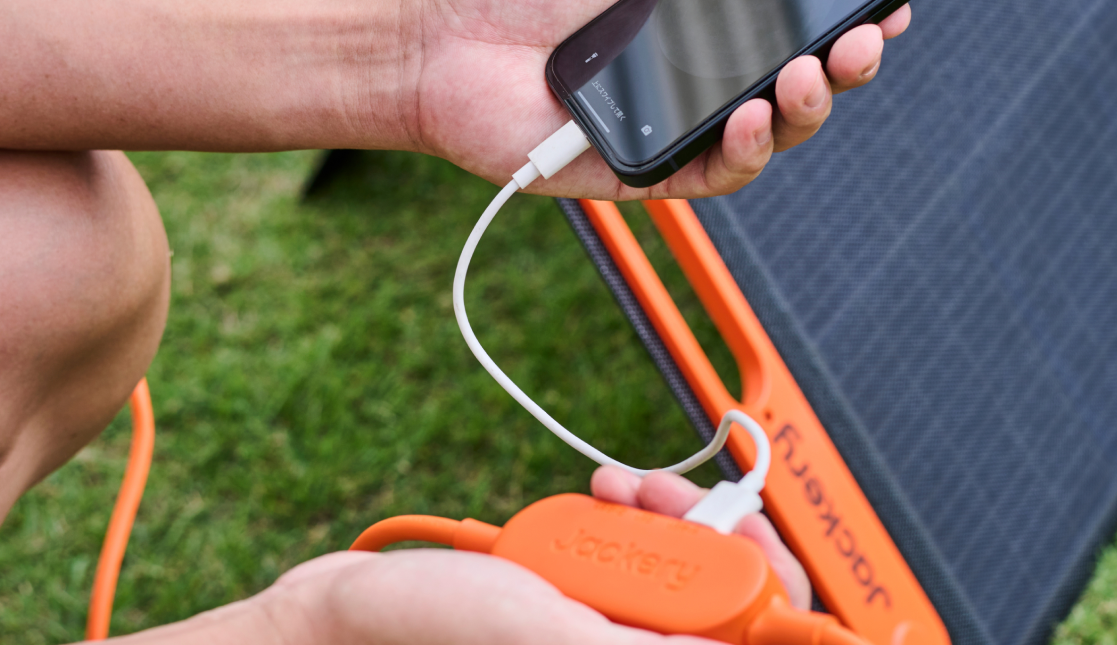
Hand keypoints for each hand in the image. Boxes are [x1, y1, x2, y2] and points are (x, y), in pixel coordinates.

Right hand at [111, 470, 810, 644]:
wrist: (341, 616)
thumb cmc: (423, 636)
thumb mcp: (547, 632)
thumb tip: (740, 639)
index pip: (753, 643)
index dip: (774, 596)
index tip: (755, 539)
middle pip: (734, 605)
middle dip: (715, 536)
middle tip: (673, 496)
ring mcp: (616, 636)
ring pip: (690, 573)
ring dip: (669, 517)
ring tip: (622, 487)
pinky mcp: (588, 608)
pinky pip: (641, 560)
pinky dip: (632, 519)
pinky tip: (603, 493)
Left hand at [402, 0, 912, 199]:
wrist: (430, 34)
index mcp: (701, 4)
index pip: (795, 12)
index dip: (849, 8)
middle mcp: (699, 67)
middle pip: (803, 76)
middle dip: (849, 60)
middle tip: (865, 36)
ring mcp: (677, 121)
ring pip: (773, 131)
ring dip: (807, 105)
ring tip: (807, 71)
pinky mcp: (645, 169)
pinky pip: (714, 172)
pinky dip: (744, 150)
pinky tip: (751, 117)